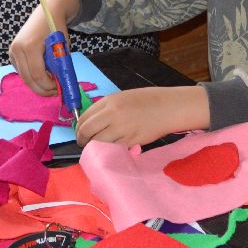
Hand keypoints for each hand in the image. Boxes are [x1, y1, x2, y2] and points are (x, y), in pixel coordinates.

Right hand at [9, 0, 80, 95]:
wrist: (46, 12)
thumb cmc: (56, 28)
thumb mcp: (62, 47)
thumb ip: (59, 66)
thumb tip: (59, 84)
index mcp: (30, 46)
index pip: (37, 75)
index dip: (48, 85)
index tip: (59, 87)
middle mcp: (17, 49)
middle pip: (28, 79)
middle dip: (42, 89)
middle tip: (55, 91)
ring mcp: (12, 51)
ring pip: (24, 77)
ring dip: (38, 83)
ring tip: (51, 82)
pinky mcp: (12, 54)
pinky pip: (22, 71)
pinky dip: (32, 76)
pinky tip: (43, 73)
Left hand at [75, 85, 207, 147]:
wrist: (168, 107)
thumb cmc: (147, 101)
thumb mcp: (123, 97)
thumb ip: (107, 108)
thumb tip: (91, 122)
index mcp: (110, 101)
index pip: (85, 117)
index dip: (79, 128)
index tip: (80, 134)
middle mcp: (113, 114)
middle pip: (87, 131)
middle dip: (82, 140)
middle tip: (84, 144)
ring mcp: (122, 128)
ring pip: (98, 142)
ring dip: (94, 147)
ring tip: (97, 148)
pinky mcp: (131, 141)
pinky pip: (113, 148)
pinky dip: (109, 150)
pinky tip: (111, 149)